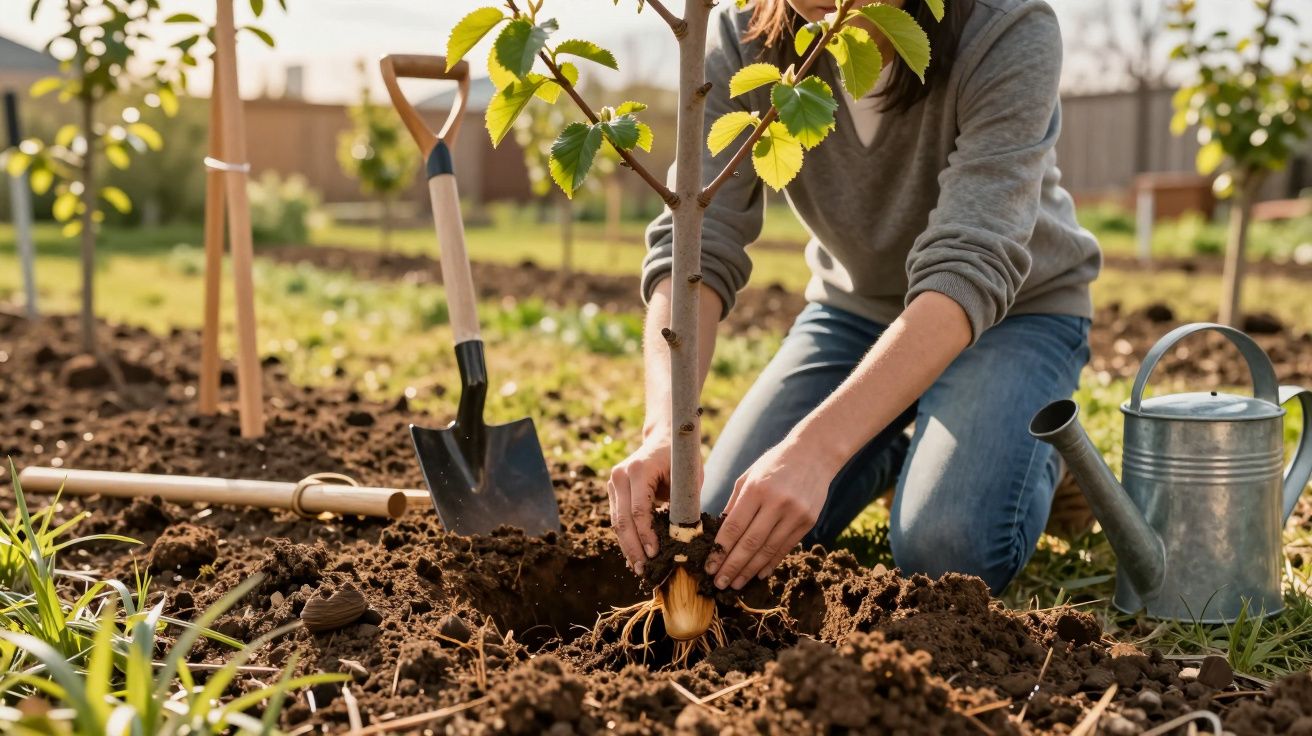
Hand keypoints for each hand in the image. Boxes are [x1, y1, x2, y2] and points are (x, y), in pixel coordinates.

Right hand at [608, 431, 693, 574]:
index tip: (655, 554)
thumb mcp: (688, 479)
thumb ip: (684, 505)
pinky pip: (617, 518)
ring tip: (638, 568)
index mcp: (638, 469)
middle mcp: (620, 475)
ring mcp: (613, 482)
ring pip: (616, 522)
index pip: (638, 510)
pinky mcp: (613, 490)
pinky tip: (634, 555)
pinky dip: (626, 538)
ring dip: (627, 547)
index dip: (646, 535)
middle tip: (644, 570)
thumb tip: (684, 539)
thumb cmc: (681, 460)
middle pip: (623, 520)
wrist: (664, 438)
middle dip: (633, 548)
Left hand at [705, 436, 837, 589]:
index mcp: (756, 489)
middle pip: (750, 543)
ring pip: (768, 550)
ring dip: (749, 570)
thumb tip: (720, 535)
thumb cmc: (774, 464)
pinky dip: (770, 563)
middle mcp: (776, 503)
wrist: (814, 453)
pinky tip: (758, 573)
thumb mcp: (748, 477)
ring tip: (735, 583)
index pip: (734, 527)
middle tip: (719, 583)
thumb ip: (734, 505)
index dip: (720, 551)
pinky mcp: (808, 521)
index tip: (709, 566)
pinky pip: (785, 548)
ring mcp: (795, 513)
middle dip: (732, 567)